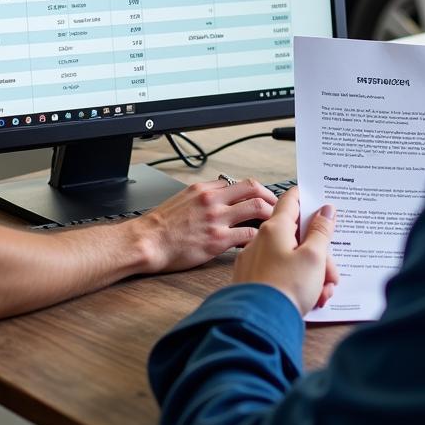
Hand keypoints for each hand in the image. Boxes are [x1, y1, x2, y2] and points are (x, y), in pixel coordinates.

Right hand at [139, 178, 276, 272]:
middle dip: (269, 196)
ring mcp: (217, 219)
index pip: (237, 182)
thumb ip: (202, 196)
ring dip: (271, 214)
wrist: (146, 242)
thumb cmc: (160, 225)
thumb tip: (218, 197)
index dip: (253, 190)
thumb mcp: (181, 199)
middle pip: (253, 188)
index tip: (260, 198)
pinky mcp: (217, 240)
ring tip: (276, 223)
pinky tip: (259, 242)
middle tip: (277, 206)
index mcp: (204, 189)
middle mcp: (213, 199)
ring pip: (256, 208)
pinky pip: (248, 234)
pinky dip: (258, 237)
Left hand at [233, 186, 338, 314]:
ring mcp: (254, 261)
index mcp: (275, 228)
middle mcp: (260, 240)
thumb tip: (325, 210)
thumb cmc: (287, 288)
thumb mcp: (314, 257)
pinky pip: (278, 273)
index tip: (321, 200)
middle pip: (295, 235)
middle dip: (319, 252)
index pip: (291, 199)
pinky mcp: (251, 280)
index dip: (307, 197)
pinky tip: (310, 300)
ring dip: (311, 272)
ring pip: (290, 257)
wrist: (258, 325)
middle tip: (332, 273)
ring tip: (324, 293)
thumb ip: (321, 231)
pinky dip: (295, 282)